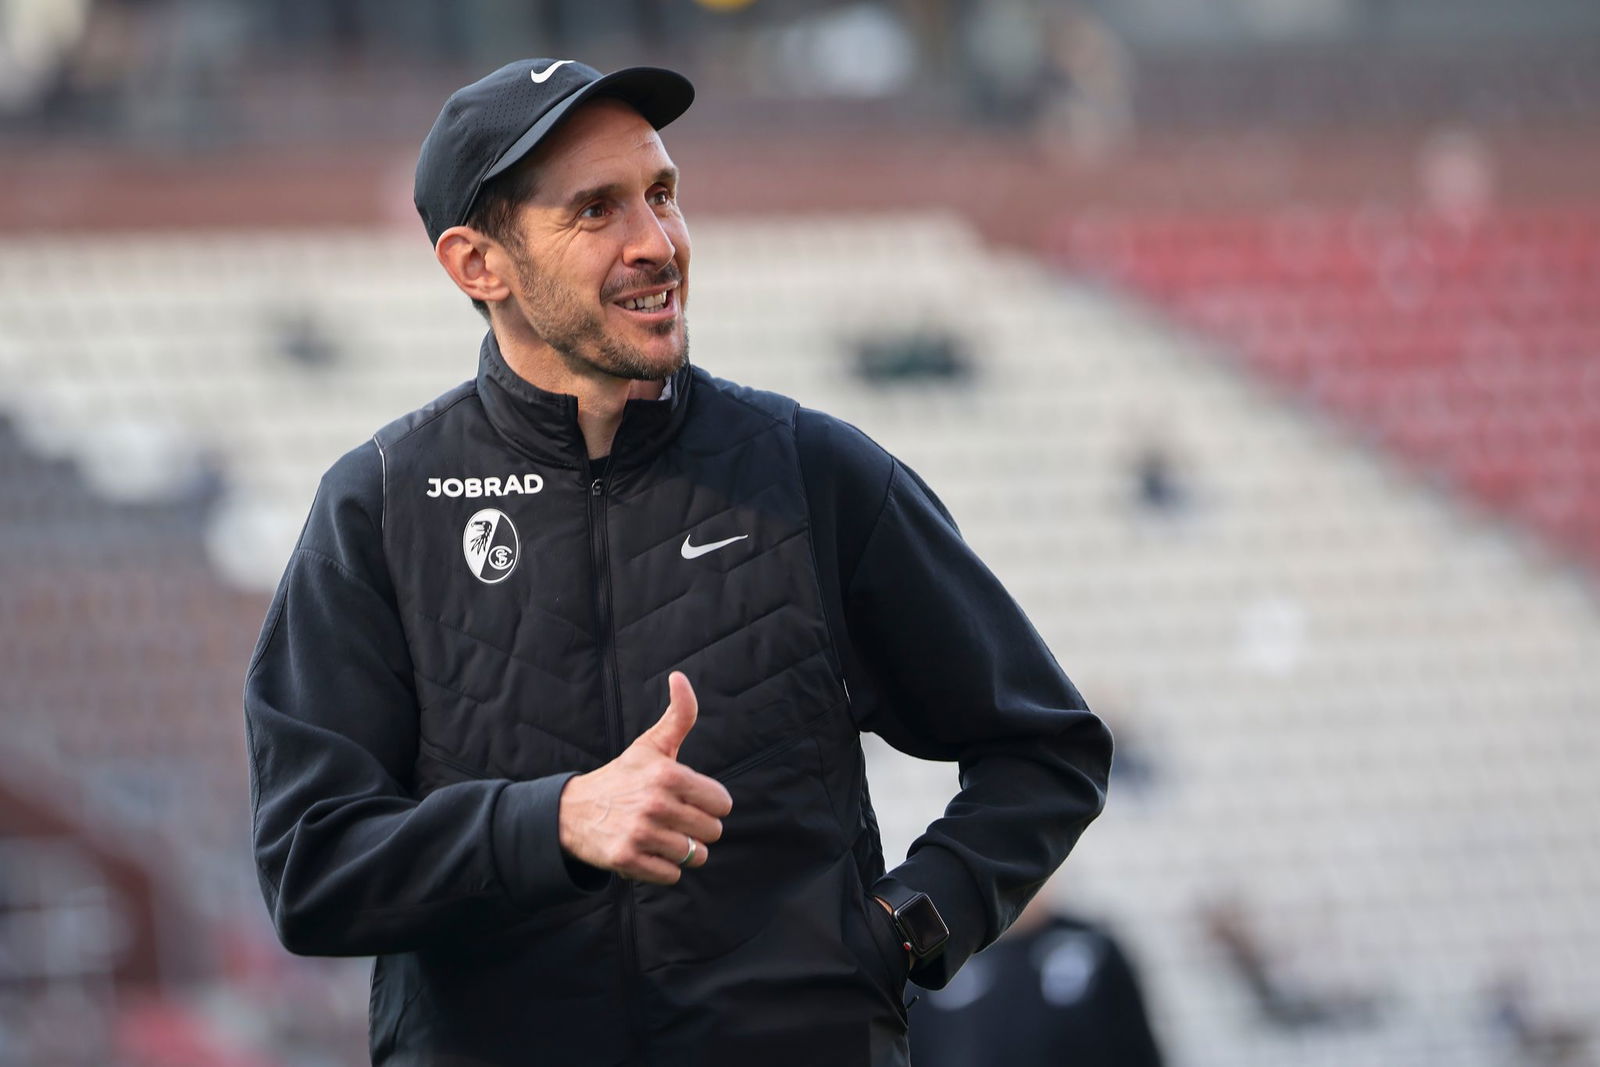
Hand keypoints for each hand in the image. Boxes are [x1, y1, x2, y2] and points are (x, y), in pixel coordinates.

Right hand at [558, 672, 733, 884]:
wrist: (572, 811)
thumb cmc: (622, 777)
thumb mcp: (651, 744)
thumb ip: (678, 715)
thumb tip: (680, 677)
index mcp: (668, 775)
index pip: (722, 804)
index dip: (710, 804)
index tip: (690, 800)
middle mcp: (656, 804)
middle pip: (712, 832)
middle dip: (698, 829)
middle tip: (674, 820)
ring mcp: (641, 834)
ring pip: (694, 855)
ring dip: (681, 850)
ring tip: (661, 836)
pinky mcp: (628, 860)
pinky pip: (671, 875)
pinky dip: (664, 868)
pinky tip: (648, 852)